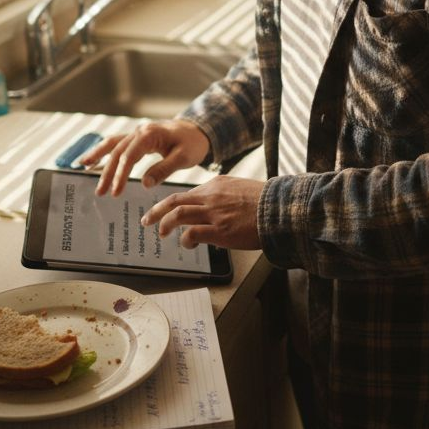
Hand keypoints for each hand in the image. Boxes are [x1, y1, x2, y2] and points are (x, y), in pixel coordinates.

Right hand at [80, 119, 209, 195]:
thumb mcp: (184, 157)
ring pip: (112, 144)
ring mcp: (136, 132)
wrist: (197, 130)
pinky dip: (102, 150)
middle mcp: (139, 131)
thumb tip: (144, 183)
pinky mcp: (136, 137)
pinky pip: (116, 143)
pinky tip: (91, 159)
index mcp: (149, 134)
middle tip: (100, 192)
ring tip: (82, 167)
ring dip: (98, 156)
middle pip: (117, 152)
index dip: (120, 175)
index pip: (129, 157)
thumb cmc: (192, 143)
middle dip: (107, 172)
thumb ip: (164, 169)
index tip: (115, 192)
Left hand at [142, 176, 263, 250]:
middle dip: (158, 211)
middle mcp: (211, 196)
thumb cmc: (267, 202)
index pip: (188, 193)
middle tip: (148, 219)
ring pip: (178, 214)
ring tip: (161, 233)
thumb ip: (227, 196)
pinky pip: (192, 233)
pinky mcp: (219, 230)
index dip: (174, 203)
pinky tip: (186, 244)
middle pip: (175, 200)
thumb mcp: (243, 189)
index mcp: (217, 185)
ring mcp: (214, 213)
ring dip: (165, 224)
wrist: (280, 209)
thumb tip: (218, 208)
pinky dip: (185, 239)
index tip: (168, 211)